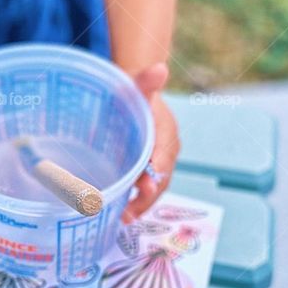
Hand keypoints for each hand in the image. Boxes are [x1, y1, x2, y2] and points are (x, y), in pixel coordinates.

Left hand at [122, 63, 179, 222]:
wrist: (133, 91)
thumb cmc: (133, 88)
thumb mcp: (136, 84)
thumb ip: (146, 81)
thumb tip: (159, 70)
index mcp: (166, 132)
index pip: (164, 157)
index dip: (156, 173)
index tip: (145, 188)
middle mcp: (167, 149)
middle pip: (161, 178)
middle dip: (147, 198)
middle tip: (128, 214)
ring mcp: (159, 159)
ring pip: (155, 186)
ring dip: (141, 203)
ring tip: (123, 217)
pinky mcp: (148, 166)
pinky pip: (146, 185)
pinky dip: (136, 198)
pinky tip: (121, 210)